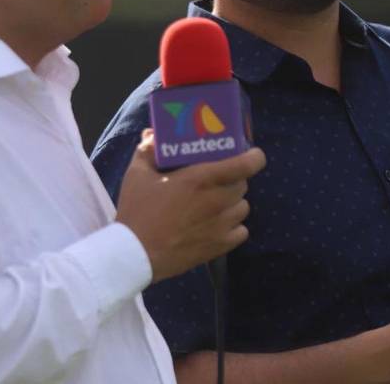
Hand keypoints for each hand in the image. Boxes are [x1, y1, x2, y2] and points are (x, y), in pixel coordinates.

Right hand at [115, 129, 265, 281]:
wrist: (135, 253)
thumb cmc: (137, 211)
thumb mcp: (137, 174)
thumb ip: (147, 150)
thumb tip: (152, 135)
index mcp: (201, 179)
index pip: (245, 165)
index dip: (254, 157)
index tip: (251, 154)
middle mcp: (217, 201)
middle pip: (242, 184)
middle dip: (234, 178)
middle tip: (219, 178)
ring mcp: (221, 226)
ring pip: (243, 207)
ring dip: (234, 202)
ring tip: (217, 202)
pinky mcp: (220, 246)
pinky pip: (241, 231)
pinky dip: (234, 226)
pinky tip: (218, 224)